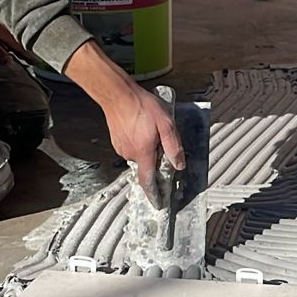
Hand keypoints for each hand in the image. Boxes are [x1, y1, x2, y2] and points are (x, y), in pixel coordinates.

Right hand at [62, 42, 183, 191]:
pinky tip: (141, 127)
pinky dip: (139, 142)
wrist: (117, 94)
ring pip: (140, 155)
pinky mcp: (116, 141)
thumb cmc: (142, 105)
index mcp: (143, 152)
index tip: (157, 203)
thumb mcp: (166, 124)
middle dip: (156, 157)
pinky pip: (132, 147)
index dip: (153, 194)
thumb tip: (179, 165)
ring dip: (148, 148)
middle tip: (161, 139)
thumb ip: (173, 147)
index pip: (148, 180)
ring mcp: (121, 148)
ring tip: (150, 129)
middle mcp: (130, 154)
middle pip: (147, 165)